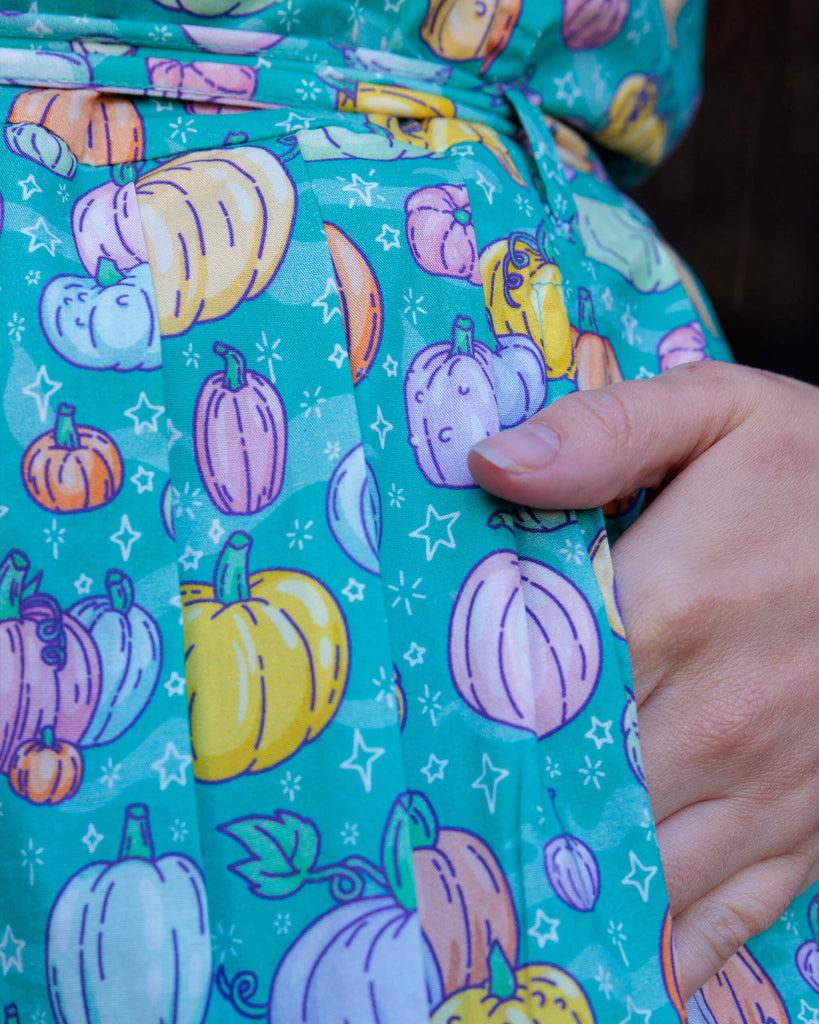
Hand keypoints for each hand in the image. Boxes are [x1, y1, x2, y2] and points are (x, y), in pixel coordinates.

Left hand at [468, 360, 818, 998]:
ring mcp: (767, 783)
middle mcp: (716, 715)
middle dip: (496, 810)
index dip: (455, 716)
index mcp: (674, 607)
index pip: (530, 686)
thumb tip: (490, 463)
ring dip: (566, 888)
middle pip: (573, 789)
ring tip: (489, 901)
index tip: (398, 735)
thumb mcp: (716, 413)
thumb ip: (603, 433)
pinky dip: (668, 944)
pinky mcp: (808, 824)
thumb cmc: (815, 473)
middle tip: (420, 828)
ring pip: (642, 870)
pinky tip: (615, 957)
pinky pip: (730, 912)